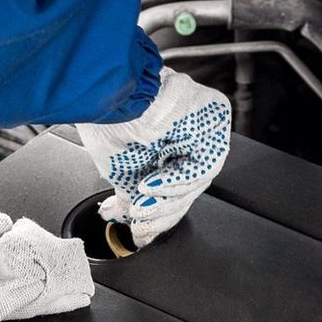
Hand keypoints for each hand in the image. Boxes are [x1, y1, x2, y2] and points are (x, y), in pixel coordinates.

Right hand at [77, 68, 230, 246]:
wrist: (107, 90)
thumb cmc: (108, 118)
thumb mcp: (119, 170)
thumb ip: (130, 198)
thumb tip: (130, 221)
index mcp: (167, 143)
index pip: (171, 188)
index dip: (156, 215)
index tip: (139, 231)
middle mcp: (188, 135)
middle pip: (186, 187)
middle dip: (160, 211)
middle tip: (138, 221)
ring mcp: (203, 126)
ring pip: (196, 180)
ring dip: (166, 200)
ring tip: (141, 205)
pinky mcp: (214, 115)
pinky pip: (205, 162)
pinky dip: (177, 180)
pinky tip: (151, 185)